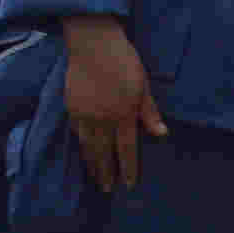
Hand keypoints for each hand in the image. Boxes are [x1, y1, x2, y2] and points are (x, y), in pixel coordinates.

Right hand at [64, 15, 160, 195]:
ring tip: (95, 177)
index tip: (129, 183)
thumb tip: (161, 134)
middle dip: (106, 172)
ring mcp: (84, 114)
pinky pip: (77, 133)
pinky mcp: (71, 106)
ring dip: (92, 163)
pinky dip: (81, 146)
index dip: (128, 168)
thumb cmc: (124, 60)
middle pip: (104, 153)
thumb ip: (149, 112)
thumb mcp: (143, 85)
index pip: (126, 149)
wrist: (93, 43)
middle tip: (108, 189)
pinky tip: (84, 151)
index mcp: (123, 113)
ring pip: (88, 146)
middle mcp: (102, 118)